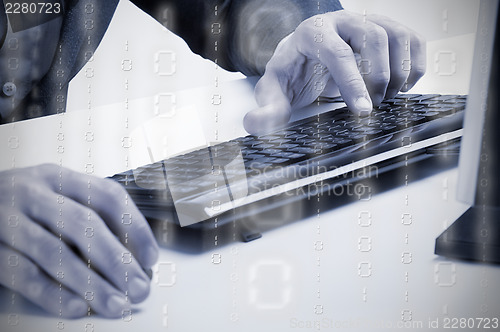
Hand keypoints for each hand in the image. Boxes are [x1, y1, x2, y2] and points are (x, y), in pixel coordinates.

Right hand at [0, 164, 158, 317]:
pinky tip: (77, 307)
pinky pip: (22, 272)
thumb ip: (86, 217)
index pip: (107, 197)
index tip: (151, 257)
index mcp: (58, 178)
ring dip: (91, 282)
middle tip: (139, 287)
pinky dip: (52, 293)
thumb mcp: (53, 196)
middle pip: (85, 225)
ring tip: (116, 304)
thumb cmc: (20, 205)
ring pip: (55, 252)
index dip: (134, 227)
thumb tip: (132, 257)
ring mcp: (7, 219)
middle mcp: (33, 193)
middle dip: (117, 260)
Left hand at [244, 10, 425, 134]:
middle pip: (373, 38)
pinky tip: (402, 87)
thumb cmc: (292, 72)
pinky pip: (412, 40)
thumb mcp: (273, 90)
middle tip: (373, 106)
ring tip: (388, 98)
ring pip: (397, 35)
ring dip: (400, 71)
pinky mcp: (385, 30)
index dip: (353, 83)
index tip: (364, 111)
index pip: (337, 53)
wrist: (305, 57)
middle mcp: (342, 21)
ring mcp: (366, 22)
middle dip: (378, 77)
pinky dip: (415, 65)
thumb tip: (255, 124)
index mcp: (312, 32)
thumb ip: (266, 108)